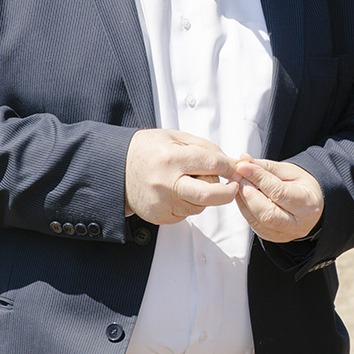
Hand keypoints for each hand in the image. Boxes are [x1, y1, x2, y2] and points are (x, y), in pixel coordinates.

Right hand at [124, 129, 240, 224]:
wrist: (117, 168)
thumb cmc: (148, 149)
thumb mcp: (177, 137)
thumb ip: (206, 149)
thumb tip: (231, 163)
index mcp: (171, 159)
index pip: (212, 165)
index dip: (230, 167)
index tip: (236, 168)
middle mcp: (166, 184)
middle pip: (210, 195)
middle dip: (228, 191)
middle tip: (233, 185)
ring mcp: (162, 203)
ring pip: (201, 205)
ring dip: (206, 195)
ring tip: (192, 181)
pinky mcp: (159, 217)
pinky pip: (187, 213)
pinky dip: (190, 203)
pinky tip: (179, 190)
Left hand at [233, 157, 323, 242]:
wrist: (311, 203)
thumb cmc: (302, 186)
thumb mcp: (289, 171)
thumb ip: (266, 167)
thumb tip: (244, 161)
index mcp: (307, 203)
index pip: (279, 192)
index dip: (258, 179)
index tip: (243, 167)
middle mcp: (299, 223)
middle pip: (267, 212)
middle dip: (248, 194)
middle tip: (239, 177)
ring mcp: (286, 233)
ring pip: (258, 221)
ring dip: (244, 202)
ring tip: (239, 186)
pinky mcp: (274, 237)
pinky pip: (255, 226)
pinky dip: (245, 210)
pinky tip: (243, 197)